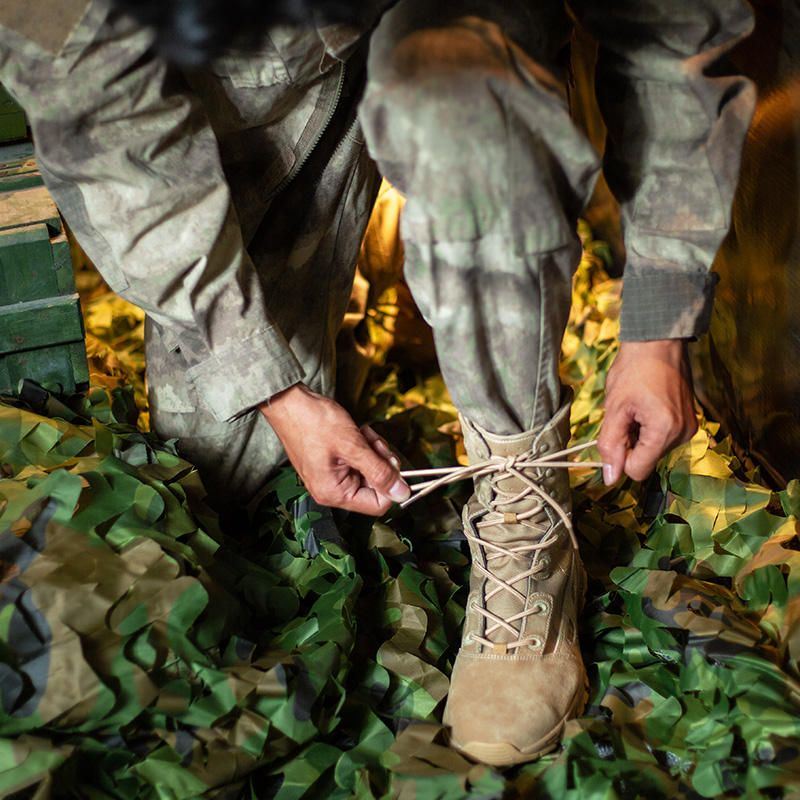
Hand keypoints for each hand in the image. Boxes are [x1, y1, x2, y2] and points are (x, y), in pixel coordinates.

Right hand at [260, 383, 409, 514]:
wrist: (290, 403)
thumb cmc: (313, 422)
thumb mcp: (353, 446)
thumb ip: (380, 472)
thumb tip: (402, 493)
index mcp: (334, 493)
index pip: (378, 504)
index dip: (390, 482)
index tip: (389, 460)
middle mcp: (331, 490)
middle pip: (374, 487)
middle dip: (380, 463)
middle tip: (374, 443)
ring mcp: (330, 477)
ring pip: (368, 472)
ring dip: (372, 452)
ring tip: (362, 435)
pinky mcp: (331, 464)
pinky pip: (357, 462)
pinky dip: (362, 447)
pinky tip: (356, 433)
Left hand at [598, 340, 697, 484]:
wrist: (658, 341)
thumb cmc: (634, 369)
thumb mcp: (614, 407)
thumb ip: (610, 445)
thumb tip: (610, 478)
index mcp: (665, 431)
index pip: (638, 471)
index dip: (620, 457)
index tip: (615, 433)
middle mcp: (684, 434)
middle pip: (646, 460)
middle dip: (630, 443)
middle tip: (626, 414)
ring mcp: (689, 428)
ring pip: (653, 450)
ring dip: (639, 435)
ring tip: (637, 407)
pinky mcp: (689, 422)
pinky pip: (663, 438)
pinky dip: (650, 428)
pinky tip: (646, 406)